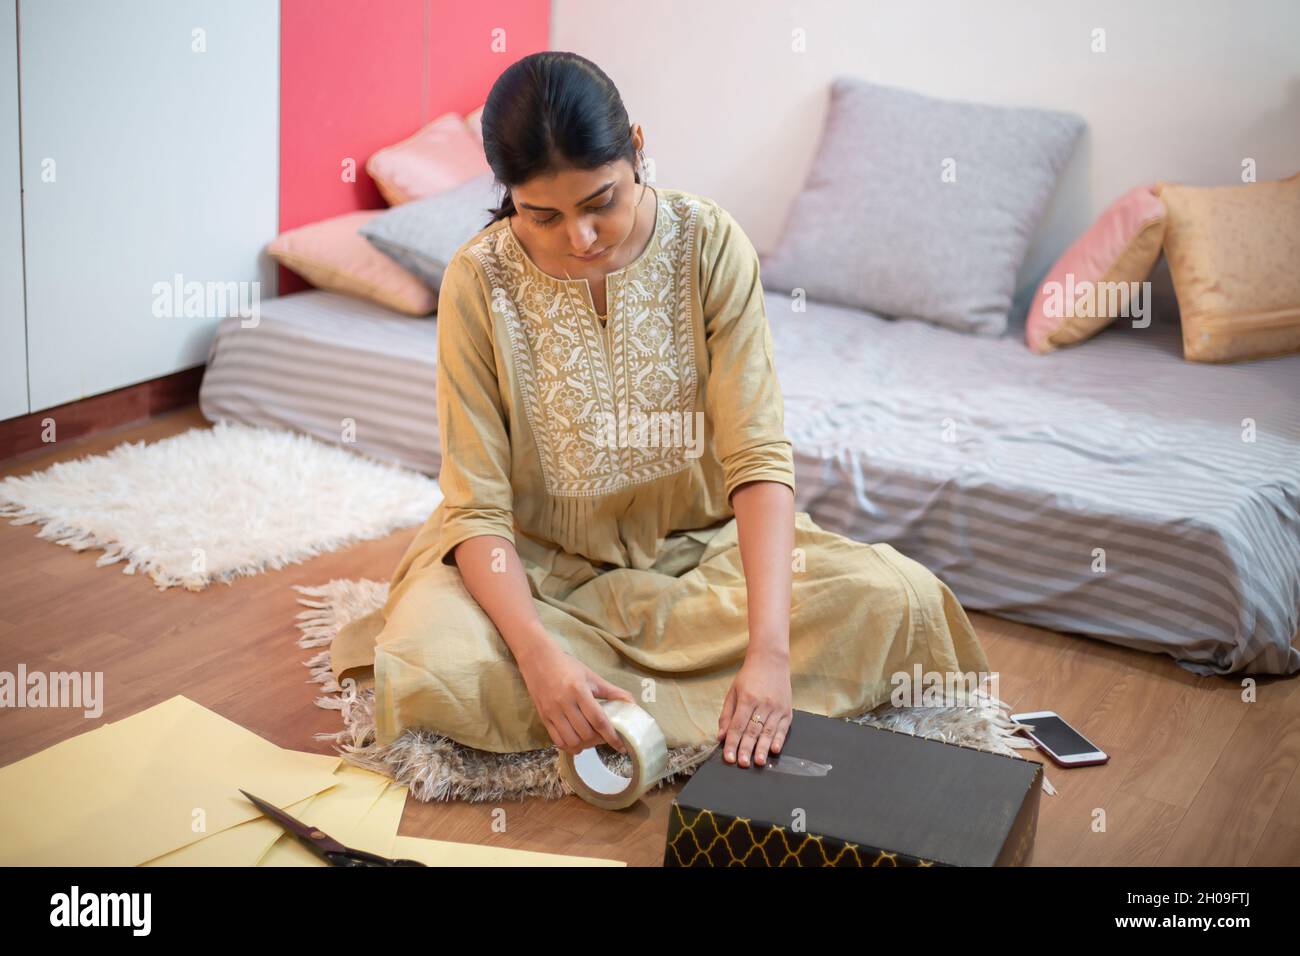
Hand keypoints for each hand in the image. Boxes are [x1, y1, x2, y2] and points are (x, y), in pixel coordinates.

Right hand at [518, 644, 635, 756]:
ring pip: (571, 740)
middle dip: (599, 740)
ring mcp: (552, 711)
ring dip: (585, 745)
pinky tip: (577, 742)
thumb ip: (612, 691)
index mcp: (579, 690)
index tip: (621, 746)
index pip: (598, 720)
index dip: (611, 736)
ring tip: (591, 740)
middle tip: (605, 737)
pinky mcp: (543, 717)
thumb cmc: (567, 666)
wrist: (538, 659)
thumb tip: (631, 703)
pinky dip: (569, 746)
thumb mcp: (591, 676)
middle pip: (585, 733)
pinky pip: (557, 740)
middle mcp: (564, 703)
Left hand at [716, 651, 791, 767]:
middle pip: (753, 730)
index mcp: (747, 698)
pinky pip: (783, 728)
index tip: (728, 757)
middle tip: (742, 764)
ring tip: (757, 762)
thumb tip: (721, 736)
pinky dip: (779, 739)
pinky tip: (775, 750)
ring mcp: (777, 707)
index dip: (733, 743)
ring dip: (762, 748)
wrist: (771, 660)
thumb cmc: (749, 676)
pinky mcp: (787, 710)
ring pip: (768, 732)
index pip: (738, 725)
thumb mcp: (733, 692)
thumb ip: (727, 715)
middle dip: (746, 749)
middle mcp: (763, 703)